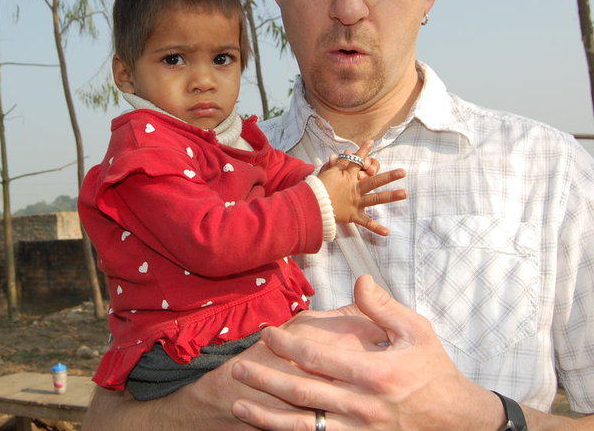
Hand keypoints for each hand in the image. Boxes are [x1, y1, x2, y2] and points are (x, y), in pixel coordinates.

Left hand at [230, 275, 503, 430]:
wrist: (457, 420)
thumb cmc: (433, 370)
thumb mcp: (416, 331)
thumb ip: (383, 307)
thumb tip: (358, 279)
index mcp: (374, 373)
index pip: (316, 358)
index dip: (286, 346)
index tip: (266, 334)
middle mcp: (362, 405)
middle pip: (300, 393)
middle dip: (264, 380)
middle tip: (238, 370)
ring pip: (302, 426)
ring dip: (267, 416)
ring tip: (239, 405)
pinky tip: (268, 429)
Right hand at [317, 140, 406, 235]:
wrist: (310, 205)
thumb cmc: (317, 187)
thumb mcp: (326, 172)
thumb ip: (337, 163)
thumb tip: (345, 152)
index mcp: (347, 177)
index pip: (356, 161)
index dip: (363, 151)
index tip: (371, 142)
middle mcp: (355, 189)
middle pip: (374, 180)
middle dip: (389, 176)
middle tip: (403, 172)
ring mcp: (355, 202)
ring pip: (376, 198)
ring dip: (391, 196)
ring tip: (405, 193)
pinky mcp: (353, 215)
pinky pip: (366, 223)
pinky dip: (376, 228)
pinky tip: (387, 233)